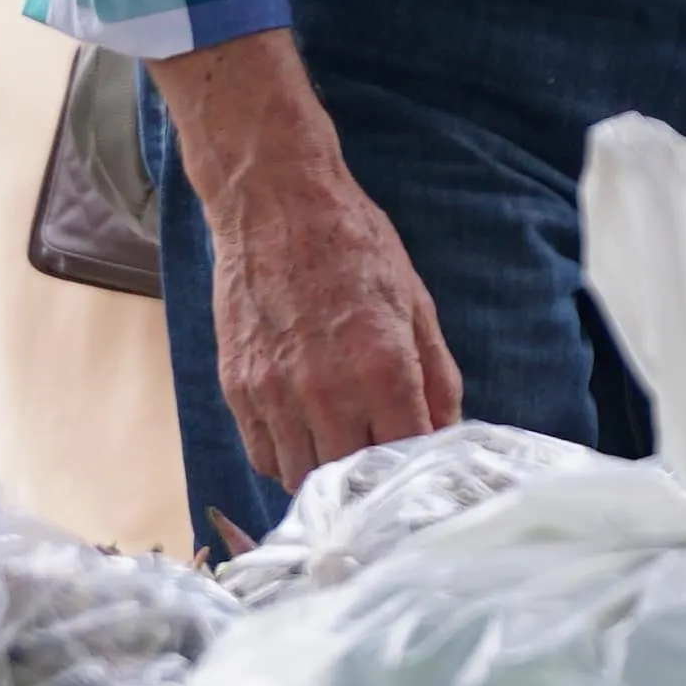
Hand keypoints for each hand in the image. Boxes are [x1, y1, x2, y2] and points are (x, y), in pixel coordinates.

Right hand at [152, 33, 462, 494]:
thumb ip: (436, 373)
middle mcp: (326, 389)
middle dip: (372, 481)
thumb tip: (448, 430)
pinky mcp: (237, 390)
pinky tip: (307, 438)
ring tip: (344, 455)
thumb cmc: (354, 245)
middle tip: (383, 472)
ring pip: (302, 479)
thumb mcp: (416, 300)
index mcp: (382, 365)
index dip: (418, 471)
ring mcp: (274, 394)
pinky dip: (287, 460)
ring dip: (327, 478)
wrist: (275, 204)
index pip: (406, 454)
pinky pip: (263, 455)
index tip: (423, 473)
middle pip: (352, 479)